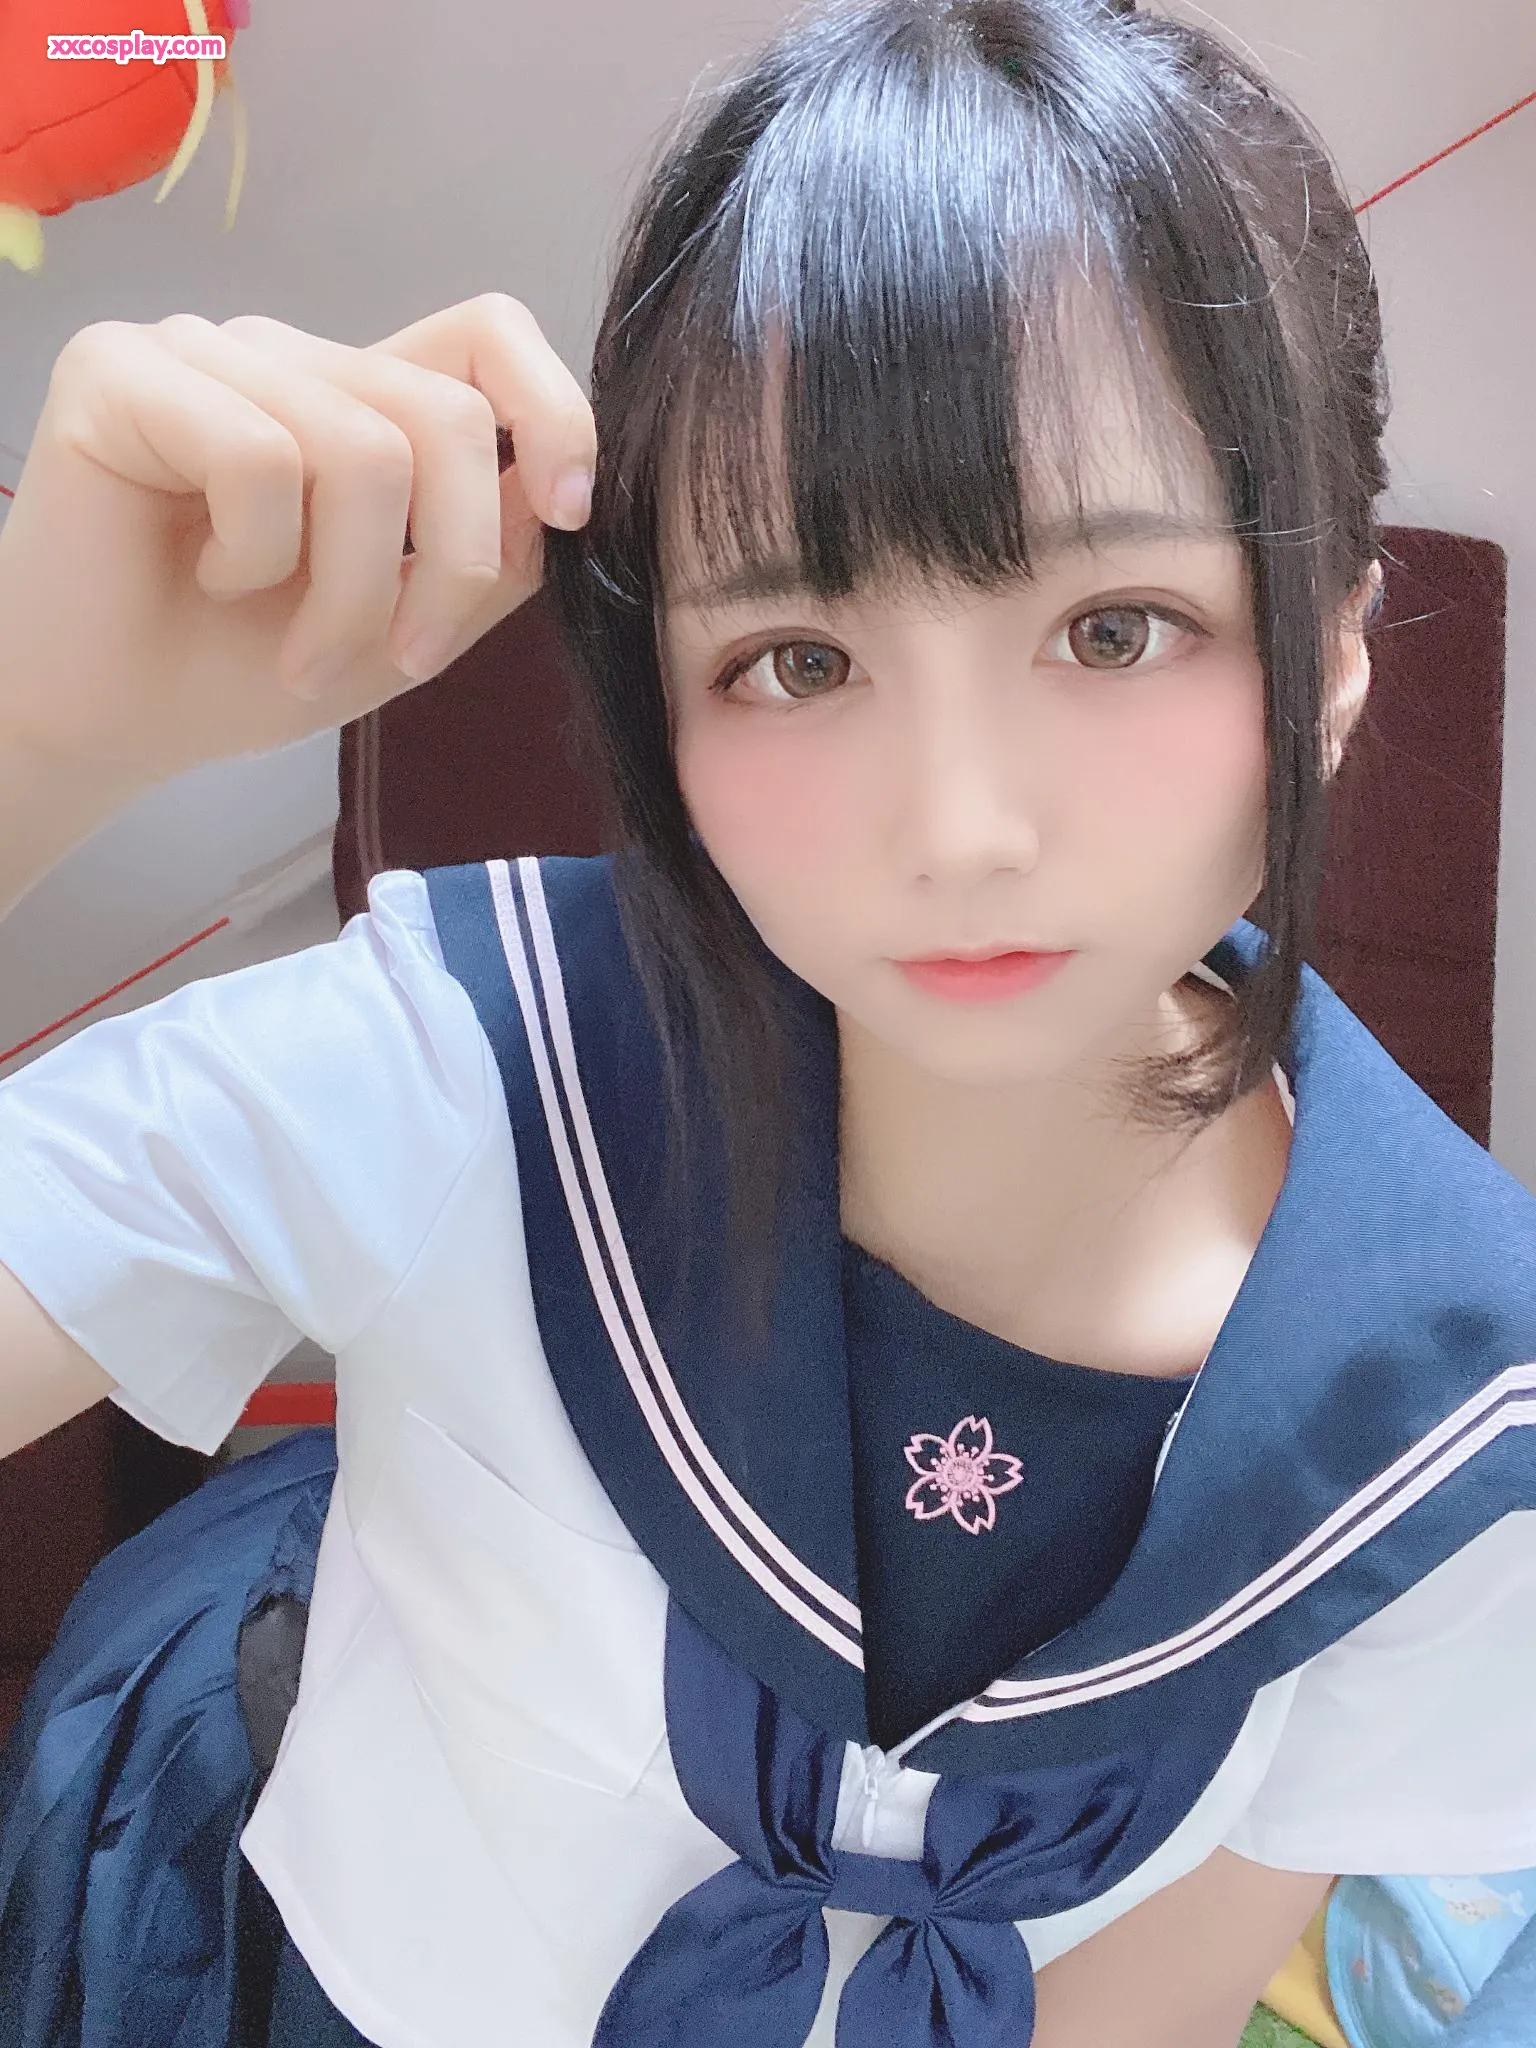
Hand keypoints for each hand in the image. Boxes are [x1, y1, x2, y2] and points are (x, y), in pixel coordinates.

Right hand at [0, 295, 594, 789]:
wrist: (108, 724)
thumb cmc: (241, 671)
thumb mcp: (403, 628)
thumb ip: (486, 560)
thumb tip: (553, 495)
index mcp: (360, 399)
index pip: (487, 334)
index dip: (553, 410)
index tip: (568, 513)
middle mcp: (289, 357)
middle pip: (444, 413)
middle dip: (451, 563)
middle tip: (403, 657)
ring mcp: (203, 352)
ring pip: (362, 450)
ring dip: (350, 591)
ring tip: (299, 652)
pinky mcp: (123, 373)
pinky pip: (259, 456)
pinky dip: (257, 558)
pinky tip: (207, 583)